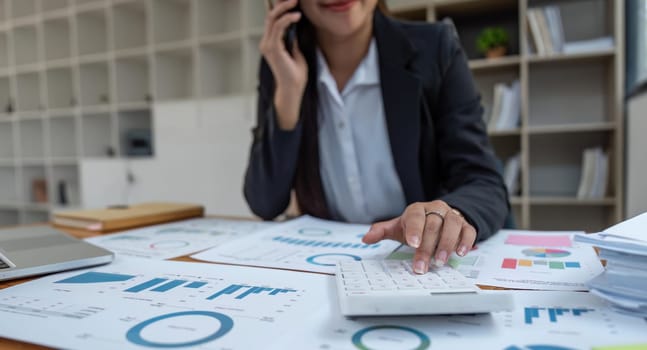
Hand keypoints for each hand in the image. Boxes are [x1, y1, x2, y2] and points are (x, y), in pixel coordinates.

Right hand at [259, 0, 306, 129]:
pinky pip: (278, 27)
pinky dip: (287, 19)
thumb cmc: (295, 74)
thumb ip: (292, 39)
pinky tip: (297, 16)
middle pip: (271, 16)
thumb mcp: (295, 51)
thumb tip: (294, 26)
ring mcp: (268, 45)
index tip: (293, 1)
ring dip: (285, 8)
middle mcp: (266, 42)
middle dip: (282, 4)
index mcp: (271, 43)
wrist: (293, 88)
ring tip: (296, 3)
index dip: (280, 8)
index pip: (272, 20)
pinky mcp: (273, 48)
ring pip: (272, 18)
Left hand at [362, 200, 476, 273]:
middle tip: (422, 266)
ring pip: (452, 226)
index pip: (415, 217)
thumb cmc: (416, 225)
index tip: (412, 244)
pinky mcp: (465, 224)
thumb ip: (382, 231)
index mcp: (417, 210)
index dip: (414, 230)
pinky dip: (466, 241)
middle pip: (432, 226)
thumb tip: (365, 238)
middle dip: (427, 247)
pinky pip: (468, 230)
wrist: (439, 216)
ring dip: (447, 245)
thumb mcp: (398, 227)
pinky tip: (461, 253)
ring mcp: (452, 216)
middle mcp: (436, 209)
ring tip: (440, 261)